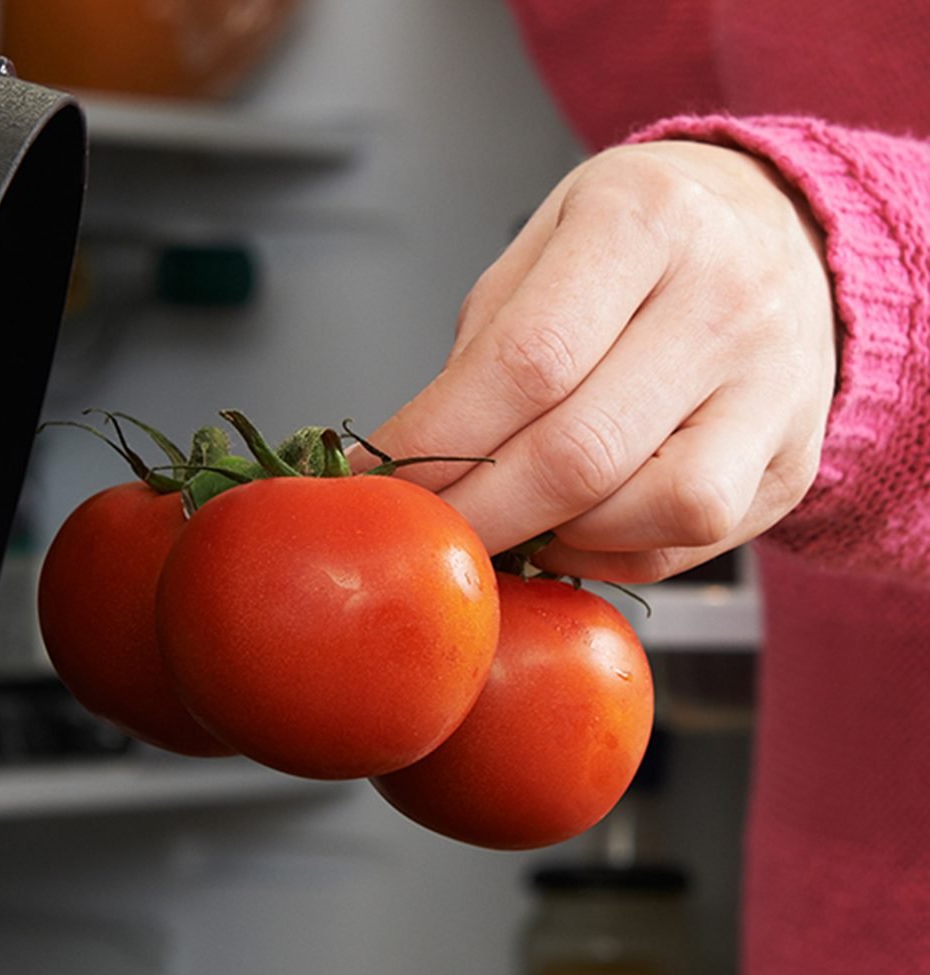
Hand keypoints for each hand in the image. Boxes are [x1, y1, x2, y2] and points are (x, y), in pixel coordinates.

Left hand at [356, 140, 837, 581]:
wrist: (783, 239)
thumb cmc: (641, 244)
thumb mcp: (547, 243)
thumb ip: (486, 344)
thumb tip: (417, 459)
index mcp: (645, 222)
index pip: (526, 360)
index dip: (437, 437)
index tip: (378, 475)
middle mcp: (727, 303)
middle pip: (582, 452)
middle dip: (478, 512)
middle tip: (423, 529)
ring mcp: (775, 390)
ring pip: (655, 512)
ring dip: (555, 537)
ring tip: (509, 516)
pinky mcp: (792, 463)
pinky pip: (687, 545)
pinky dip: (608, 556)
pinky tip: (570, 530)